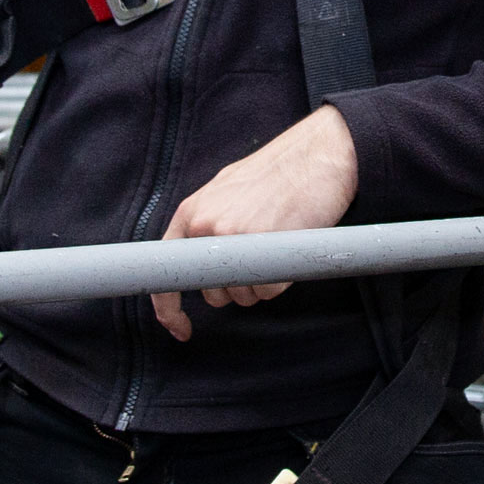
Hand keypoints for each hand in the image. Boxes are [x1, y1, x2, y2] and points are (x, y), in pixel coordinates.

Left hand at [151, 105, 357, 341]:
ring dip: (258, 284)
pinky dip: (279, 283)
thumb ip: (207, 220)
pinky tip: (286, 252)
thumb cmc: (275, 172)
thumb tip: (198, 256)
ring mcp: (236, 242)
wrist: (317, 155)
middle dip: (233, 288)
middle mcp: (207, 228)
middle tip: (256, 256)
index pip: (166, 272)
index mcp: (192, 212)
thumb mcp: (226, 188)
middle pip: (212, 293)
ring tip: (273, 245)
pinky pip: (267, 294)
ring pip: (240, 296)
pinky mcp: (267, 255)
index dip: (168, 308)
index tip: (181, 328)